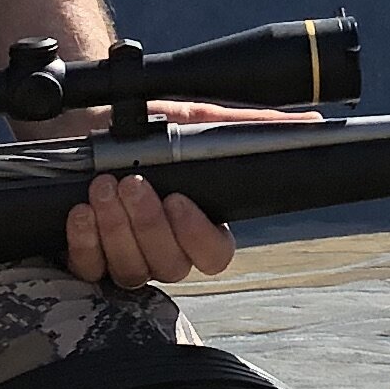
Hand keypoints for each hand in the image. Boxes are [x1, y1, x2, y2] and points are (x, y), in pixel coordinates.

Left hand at [59, 98, 279, 290]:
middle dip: (147, 223)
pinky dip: (86, 240)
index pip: (214, 255)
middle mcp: (165, 250)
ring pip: (131, 269)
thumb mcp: (195, 119)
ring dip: (116, 228)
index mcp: (198, 225)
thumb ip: (248, 128)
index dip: (198, 236)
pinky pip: (90, 268)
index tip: (180, 201)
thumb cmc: (145, 128)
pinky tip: (81, 211)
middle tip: (132, 184)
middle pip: (169, 264)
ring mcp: (127, 259)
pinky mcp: (89, 259)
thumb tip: (308, 126)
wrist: (84, 123)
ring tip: (103, 187)